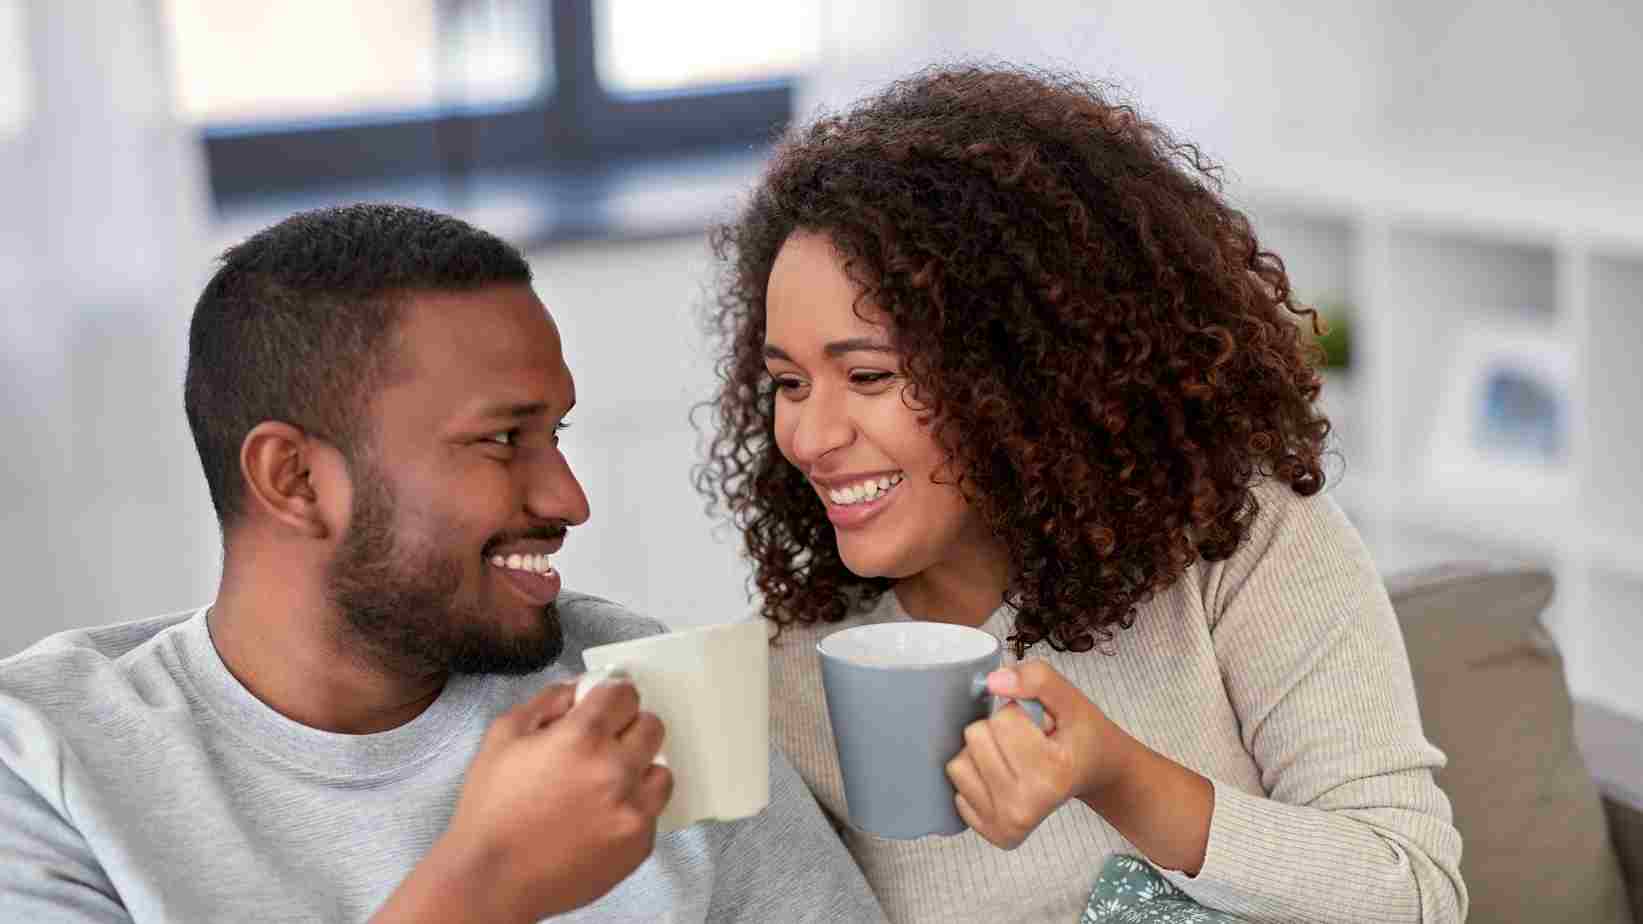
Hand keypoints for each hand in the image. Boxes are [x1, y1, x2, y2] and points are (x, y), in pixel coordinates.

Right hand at [395, 677, 672, 921]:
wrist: (492, 879)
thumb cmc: (491, 809)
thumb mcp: (503, 737)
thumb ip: (547, 701)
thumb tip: (579, 688)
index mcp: (582, 737)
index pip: (625, 694)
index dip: (611, 697)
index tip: (603, 706)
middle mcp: (616, 770)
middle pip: (652, 726)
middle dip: (628, 728)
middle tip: (603, 743)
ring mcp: (633, 810)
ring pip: (662, 769)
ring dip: (639, 769)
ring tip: (606, 783)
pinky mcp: (639, 844)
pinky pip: (653, 811)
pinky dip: (634, 807)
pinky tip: (601, 815)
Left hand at [945, 661, 1128, 849]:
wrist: (1095, 771)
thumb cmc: (1080, 735)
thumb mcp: (1069, 698)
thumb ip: (1036, 678)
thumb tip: (993, 682)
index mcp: (1052, 773)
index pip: (1001, 719)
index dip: (1017, 713)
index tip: (1039, 728)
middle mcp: (1027, 806)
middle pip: (975, 738)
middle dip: (997, 731)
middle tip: (1027, 742)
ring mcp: (1008, 824)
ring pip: (958, 763)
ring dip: (983, 753)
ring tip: (1015, 759)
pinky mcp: (993, 833)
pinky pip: (957, 787)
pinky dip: (977, 776)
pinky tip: (1005, 778)